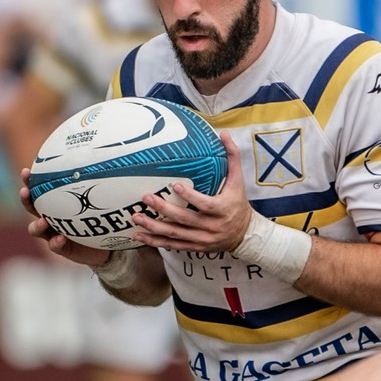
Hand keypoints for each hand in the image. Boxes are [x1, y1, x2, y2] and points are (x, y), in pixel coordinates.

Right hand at [20, 181, 115, 269]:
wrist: (108, 242)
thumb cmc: (104, 215)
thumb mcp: (104, 198)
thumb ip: (104, 183)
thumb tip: (113, 161)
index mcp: (55, 202)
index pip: (38, 189)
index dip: (29, 181)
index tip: (26, 172)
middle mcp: (50, 217)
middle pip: (31, 207)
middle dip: (26, 200)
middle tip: (25, 192)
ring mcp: (53, 233)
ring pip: (36, 229)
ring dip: (36, 225)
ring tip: (42, 221)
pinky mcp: (61, 248)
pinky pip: (55, 246)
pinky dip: (56, 242)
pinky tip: (61, 239)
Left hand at [129, 137, 251, 254]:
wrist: (244, 234)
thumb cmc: (238, 204)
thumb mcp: (239, 181)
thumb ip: (232, 157)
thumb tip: (223, 133)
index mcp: (222, 209)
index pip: (206, 204)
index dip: (191, 196)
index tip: (175, 185)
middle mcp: (211, 227)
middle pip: (185, 219)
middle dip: (164, 209)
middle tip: (146, 198)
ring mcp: (201, 239)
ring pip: (175, 234)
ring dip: (154, 227)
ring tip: (137, 217)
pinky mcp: (194, 247)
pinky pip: (172, 245)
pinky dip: (155, 241)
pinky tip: (139, 235)